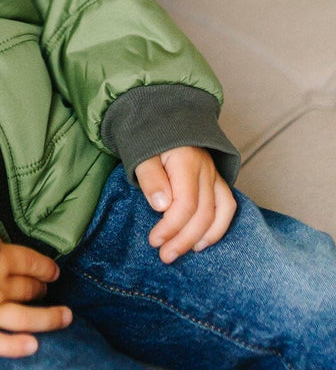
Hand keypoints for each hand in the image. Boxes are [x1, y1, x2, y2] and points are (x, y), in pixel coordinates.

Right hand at [0, 241, 71, 356]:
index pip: (30, 262)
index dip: (45, 267)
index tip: (54, 271)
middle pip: (27, 288)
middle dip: (40, 289)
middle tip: (46, 290)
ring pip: (23, 318)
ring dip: (47, 319)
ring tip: (65, 318)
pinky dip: (15, 347)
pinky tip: (33, 347)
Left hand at [135, 146, 236, 263]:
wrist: (160, 114)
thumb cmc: (147, 136)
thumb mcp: (140, 152)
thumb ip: (151, 178)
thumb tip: (162, 206)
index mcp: (186, 162)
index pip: (185, 204)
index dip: (171, 227)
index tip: (154, 241)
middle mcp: (206, 169)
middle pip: (202, 213)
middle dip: (183, 239)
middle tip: (165, 255)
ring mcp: (214, 174)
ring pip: (218, 213)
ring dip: (201, 237)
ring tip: (182, 252)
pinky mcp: (217, 178)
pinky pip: (227, 206)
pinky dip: (219, 226)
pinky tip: (204, 242)